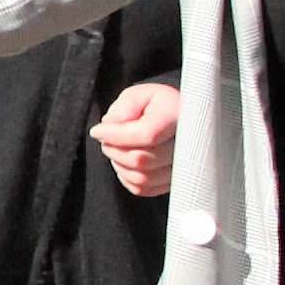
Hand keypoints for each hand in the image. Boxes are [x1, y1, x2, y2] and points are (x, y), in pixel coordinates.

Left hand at [92, 79, 177, 198]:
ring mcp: (184, 167)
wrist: (176, 118)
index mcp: (179, 117)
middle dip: (114, 150)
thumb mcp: (138, 95)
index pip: (147, 134)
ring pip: (142, 178)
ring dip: (119, 165)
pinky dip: (127, 177)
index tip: (97, 131)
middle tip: (106, 138)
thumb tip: (109, 126)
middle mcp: (188, 145)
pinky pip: (144, 189)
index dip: (116, 135)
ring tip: (117, 148)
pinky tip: (127, 161)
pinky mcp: (174, 181)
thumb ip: (124, 108)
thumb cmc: (157, 105)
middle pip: (141, 159)